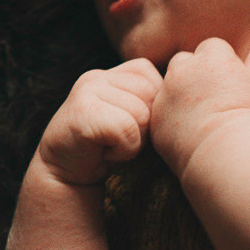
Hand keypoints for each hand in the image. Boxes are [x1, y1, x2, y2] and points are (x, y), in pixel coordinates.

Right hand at [36, 60, 164, 186]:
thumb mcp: (128, 117)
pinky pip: (127, 130)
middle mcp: (97, 77)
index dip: (151, 108)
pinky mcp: (83, 112)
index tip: (127, 127)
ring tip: (111, 145)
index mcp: (111, 74)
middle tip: (119, 140)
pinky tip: (105, 153)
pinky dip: (123, 150)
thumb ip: (147, 102)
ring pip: (142, 114)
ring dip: (134, 140)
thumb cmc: (105, 149)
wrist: (63, 175)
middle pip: (152, 96)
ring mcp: (87, 91)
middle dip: (145, 127)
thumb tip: (186, 96)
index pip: (153, 77)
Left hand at [150, 37, 249, 177]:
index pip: (213, 47)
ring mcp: (165, 93)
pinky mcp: (155, 119)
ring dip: (180, 93)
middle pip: (185, 61)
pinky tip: (190, 131)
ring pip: (170, 84)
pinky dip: (171, 117)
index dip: (223, 63)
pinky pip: (161, 111)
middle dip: (196, 73)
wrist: (225, 153)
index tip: (232, 83)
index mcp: (211, 57)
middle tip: (214, 97)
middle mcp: (183, 69)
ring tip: (201, 114)